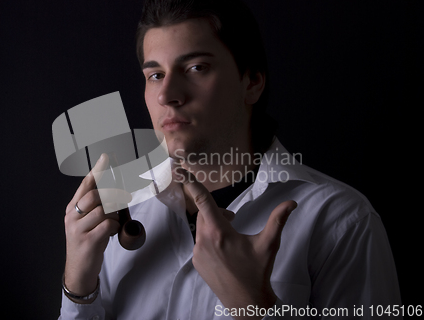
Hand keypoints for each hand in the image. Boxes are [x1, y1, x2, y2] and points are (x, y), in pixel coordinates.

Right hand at [63, 153, 131, 296]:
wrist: (79, 269)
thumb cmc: (87, 242)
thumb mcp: (87, 221)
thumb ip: (96, 206)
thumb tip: (115, 190)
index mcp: (72, 208)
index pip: (85, 184)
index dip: (97, 170)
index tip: (106, 157)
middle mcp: (72, 216)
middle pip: (95, 195)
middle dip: (113, 195)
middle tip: (125, 197)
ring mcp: (78, 229)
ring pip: (103, 210)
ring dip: (114, 215)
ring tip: (112, 223)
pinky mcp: (88, 241)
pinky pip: (108, 225)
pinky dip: (114, 227)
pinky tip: (111, 233)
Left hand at [176, 168, 296, 318]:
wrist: (246, 302)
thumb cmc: (258, 272)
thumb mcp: (269, 244)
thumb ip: (278, 220)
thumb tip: (291, 203)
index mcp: (219, 233)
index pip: (203, 201)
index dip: (192, 184)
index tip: (180, 170)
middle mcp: (204, 241)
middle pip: (204, 214)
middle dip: (216, 212)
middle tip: (233, 219)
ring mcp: (198, 253)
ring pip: (201, 228)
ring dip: (213, 226)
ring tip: (230, 236)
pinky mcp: (196, 262)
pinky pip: (200, 242)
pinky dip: (210, 240)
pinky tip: (224, 251)